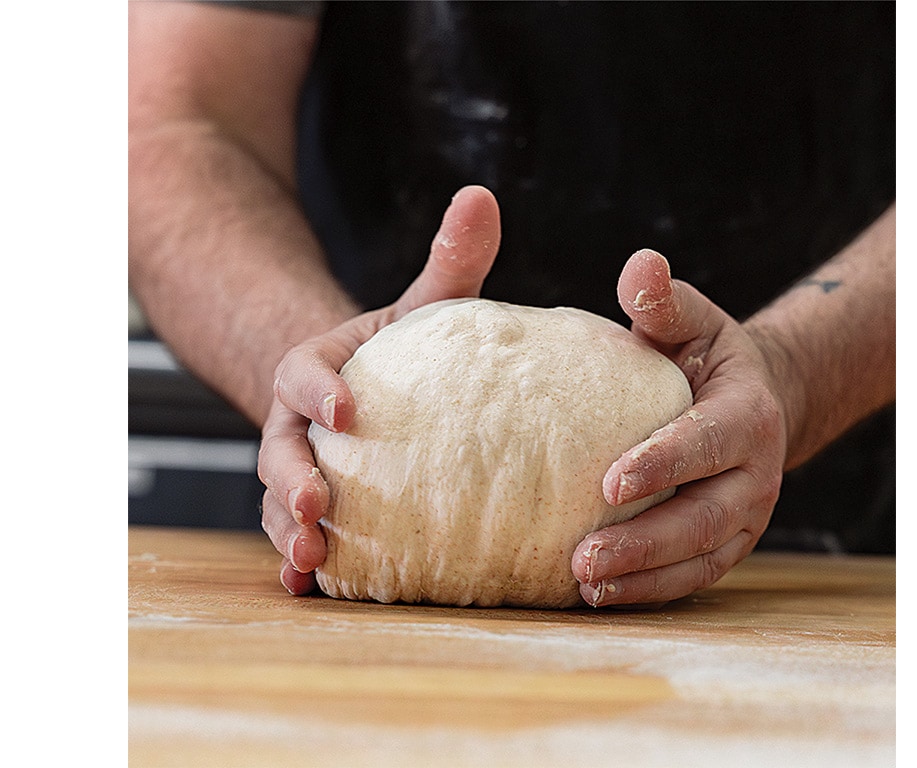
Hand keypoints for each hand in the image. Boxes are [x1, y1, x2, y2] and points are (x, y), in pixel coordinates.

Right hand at [258, 186, 501, 593]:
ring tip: (314, 559)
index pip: (304, 371)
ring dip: (290, 531)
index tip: (347, 409)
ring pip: (279, 501)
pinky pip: (298, 534)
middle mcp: (298, 421)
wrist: (372, 392)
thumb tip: (483, 196)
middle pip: (279, 449)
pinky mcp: (316, 508)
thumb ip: (450, 261)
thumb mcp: (424, 306)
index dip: (318, 388)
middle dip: (292, 480)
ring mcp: (302, 468)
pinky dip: (300, 563)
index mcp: (318, 366)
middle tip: (318, 505)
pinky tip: (313, 587)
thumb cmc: (404, 351)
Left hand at [571, 249, 787, 606]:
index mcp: (746, 414)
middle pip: (705, 517)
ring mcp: (745, 516)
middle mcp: (754, 472)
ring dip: (644, 577)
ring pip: (700, 558)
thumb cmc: (702, 355)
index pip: (707, 442)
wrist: (751, 402)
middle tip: (583, 558)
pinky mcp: (727, 544)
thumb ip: (664, 301)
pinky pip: (694, 576)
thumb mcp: (690, 320)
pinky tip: (600, 598)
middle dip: (646, 541)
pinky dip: (652, 591)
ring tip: (584, 588)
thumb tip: (640, 266)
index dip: (665, 462)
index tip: (610, 482)